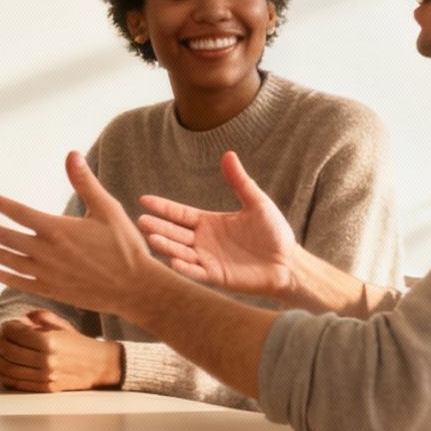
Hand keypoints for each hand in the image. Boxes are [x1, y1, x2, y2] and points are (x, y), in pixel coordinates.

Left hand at [0, 151, 168, 319]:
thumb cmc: (124, 246)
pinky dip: (2, 274)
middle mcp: (46, 252)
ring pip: (7, 260)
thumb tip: (71, 154)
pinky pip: (19, 281)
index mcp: (57, 229)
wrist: (135, 288)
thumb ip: (84, 182)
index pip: (17, 212)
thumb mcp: (107, 208)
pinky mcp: (52, 290)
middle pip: (4, 237)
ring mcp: (47, 273)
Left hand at [0, 310, 123, 392]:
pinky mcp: (44, 388)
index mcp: (49, 342)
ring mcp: (44, 377)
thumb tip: (20, 319)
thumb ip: (40, 317)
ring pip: (7, 368)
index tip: (7, 325)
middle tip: (2, 337)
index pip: (15, 333)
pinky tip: (8, 366)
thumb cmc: (80, 345)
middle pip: (7, 350)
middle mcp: (46, 361)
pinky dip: (5, 374)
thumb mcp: (62, 325)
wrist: (100, 366)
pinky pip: (15, 383)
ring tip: (3, 352)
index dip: (6, 327)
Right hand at [136, 150, 297, 301]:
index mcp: (209, 222)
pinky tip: (173, 261)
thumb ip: (240, 181)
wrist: (288, 263)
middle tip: (141, 220)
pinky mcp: (217, 276)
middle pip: (175, 232)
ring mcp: (208, 259)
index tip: (144, 200)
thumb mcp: (256, 202)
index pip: (180, 214)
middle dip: (158, 226)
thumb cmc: (274, 233)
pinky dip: (185, 268)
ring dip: (167, 246)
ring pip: (181, 252)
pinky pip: (197, 272)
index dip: (163, 207)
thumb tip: (229, 154)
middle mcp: (204, 241)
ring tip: (152, 238)